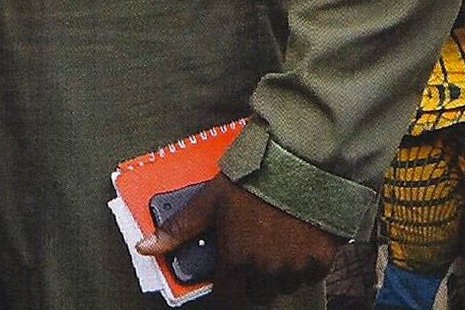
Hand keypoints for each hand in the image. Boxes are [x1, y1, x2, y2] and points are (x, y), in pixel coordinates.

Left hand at [140, 174, 336, 306]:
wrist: (299, 168)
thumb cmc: (250, 182)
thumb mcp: (207, 202)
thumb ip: (178, 230)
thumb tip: (144, 247)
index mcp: (238, 261)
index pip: (227, 299)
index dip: (224, 293)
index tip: (223, 285)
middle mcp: (268, 272)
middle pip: (255, 292)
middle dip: (247, 279)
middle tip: (244, 251)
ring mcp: (296, 269)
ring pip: (281, 285)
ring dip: (273, 273)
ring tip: (268, 241)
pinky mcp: (320, 262)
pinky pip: (306, 274)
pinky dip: (299, 264)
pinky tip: (291, 240)